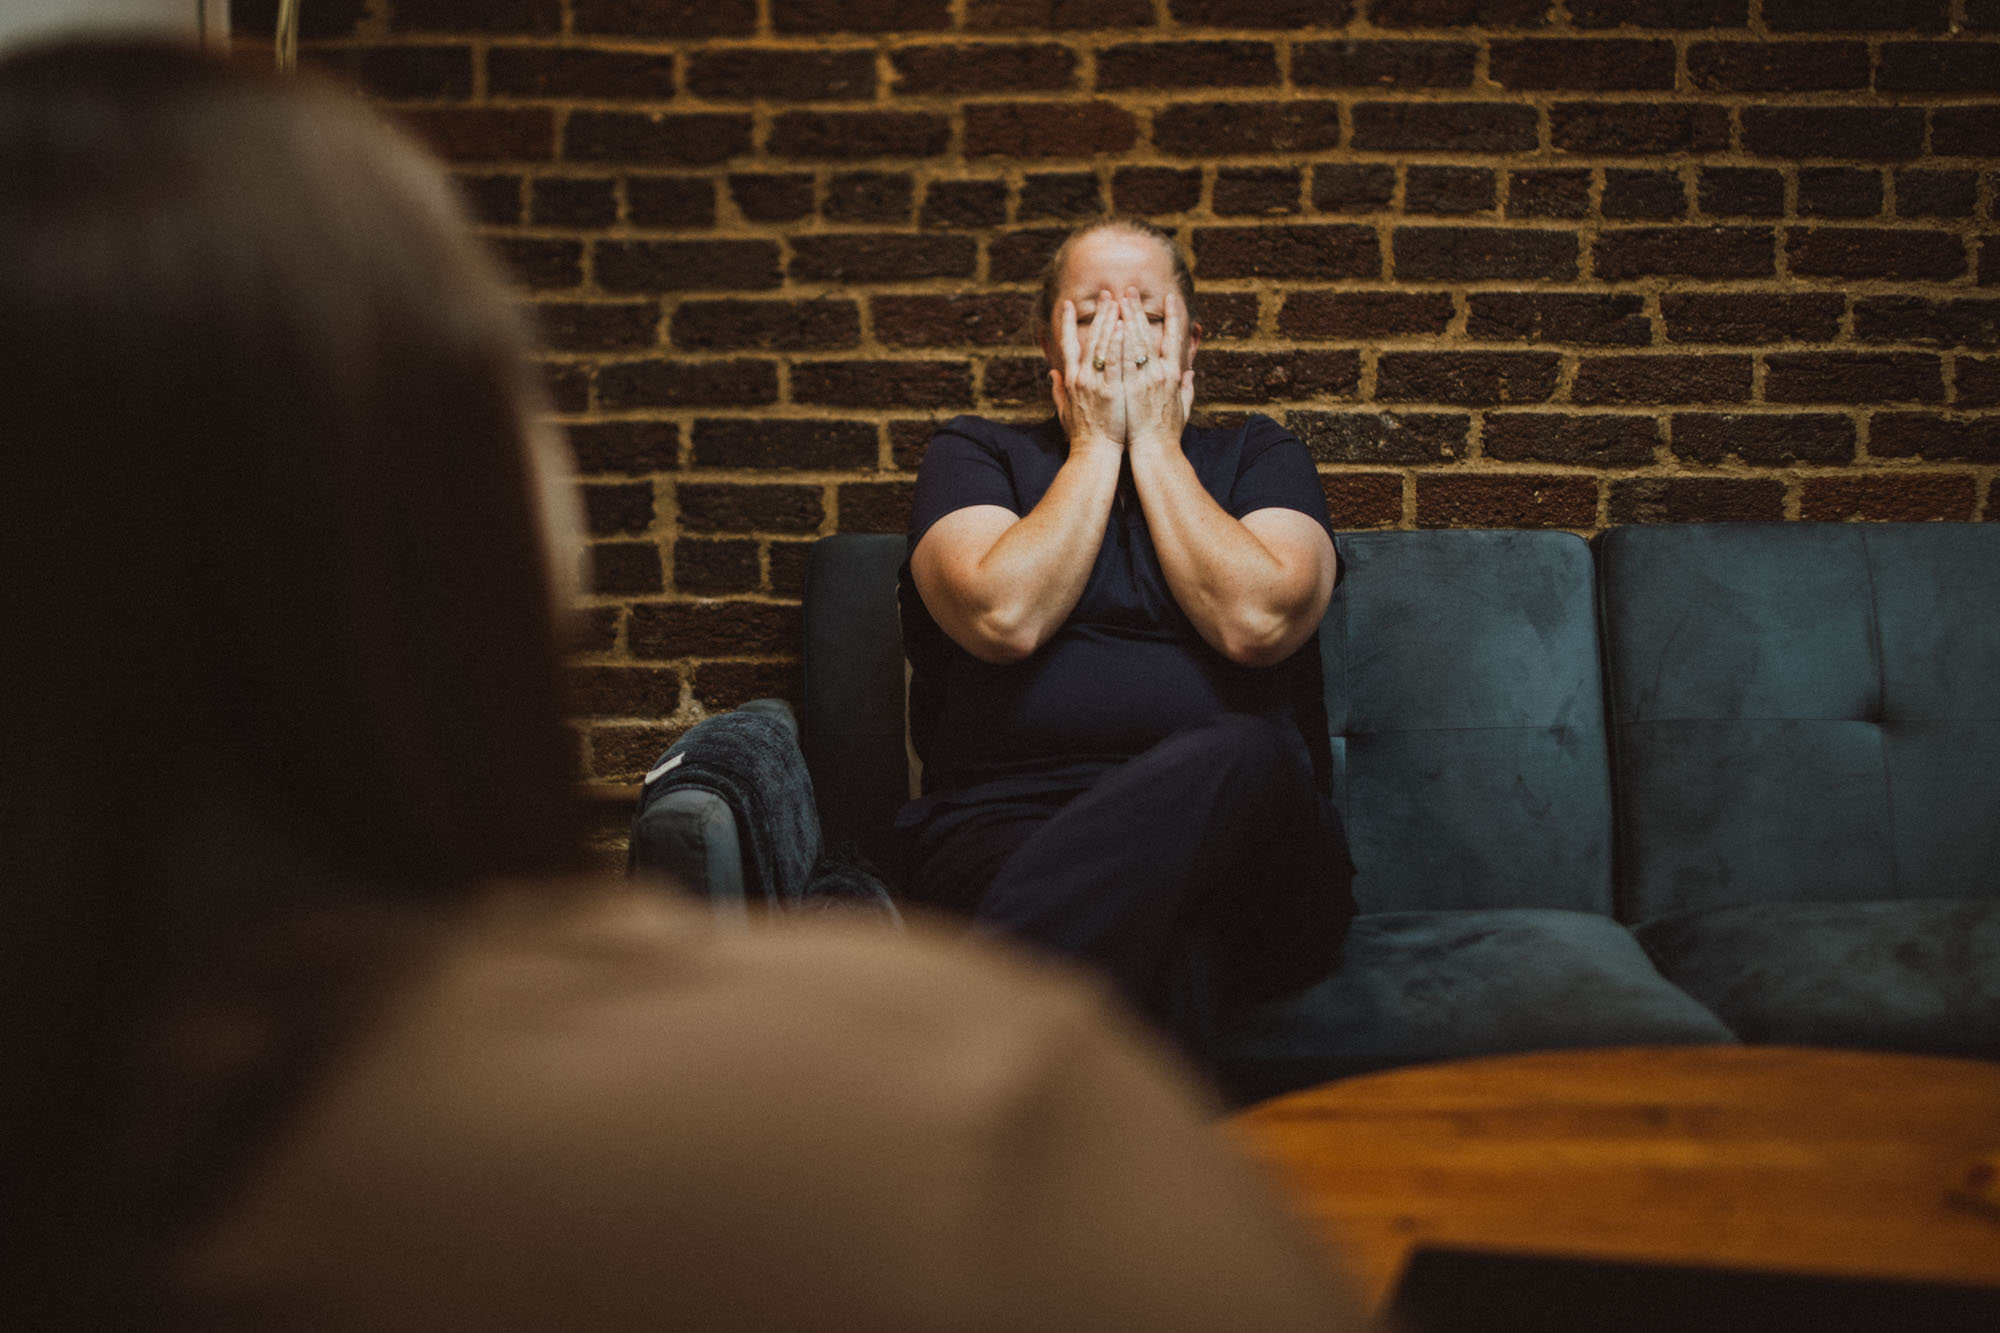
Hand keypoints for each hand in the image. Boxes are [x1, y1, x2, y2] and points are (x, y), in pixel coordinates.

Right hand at [1050, 293, 1126, 456]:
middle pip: (1089, 338)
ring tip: (1117, 301)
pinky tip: (1122, 325)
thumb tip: (1053, 373)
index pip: (1066, 344)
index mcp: (1071, 379)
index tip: (1067, 304)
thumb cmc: (1082, 436)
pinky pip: (1114, 361)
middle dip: (1098, 314)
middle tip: (1106, 294)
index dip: (1065, 323)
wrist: (1093, 455)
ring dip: (1110, 320)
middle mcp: (1081, 377)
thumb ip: (1059, 390)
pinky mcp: (1111, 390)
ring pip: (1102, 345)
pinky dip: (1116, 342)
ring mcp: (1096, 383)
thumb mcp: (1065, 410)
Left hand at [1121, 287, 1194, 457]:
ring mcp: (1143, 380)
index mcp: (1174, 375)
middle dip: (1139, 310)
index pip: (1175, 339)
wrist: (1154, 452)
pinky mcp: (1127, 388)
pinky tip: (1112, 325)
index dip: (1173, 317)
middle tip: (1130, 291)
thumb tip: (1190, 375)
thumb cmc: (1167, 433)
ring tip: (1117, 299)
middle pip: (1149, 334)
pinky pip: (1121, 360)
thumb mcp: (1183, 408)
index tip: (1169, 299)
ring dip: (1125, 318)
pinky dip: (1118, 341)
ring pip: (1134, 342)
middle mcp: (1160, 373)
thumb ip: (1186, 389)